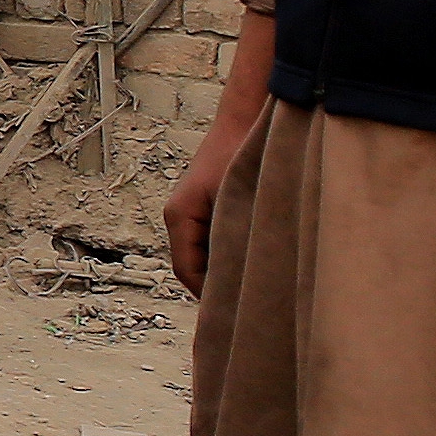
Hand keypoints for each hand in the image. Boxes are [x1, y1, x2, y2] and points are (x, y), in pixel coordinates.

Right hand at [171, 6, 279, 294]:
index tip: (235, 317)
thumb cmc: (243, 155)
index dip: (209, 298)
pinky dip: (228, 254)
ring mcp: (191, 211)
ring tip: (254, 288)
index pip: (187, 272)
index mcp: (180, 216)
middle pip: (193, 268)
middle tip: (246, 312)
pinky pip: (211, 241)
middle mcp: (179, 216)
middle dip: (217, 289)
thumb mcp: (238, 205)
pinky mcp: (205, 206)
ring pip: (203, 255)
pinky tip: (255, 260)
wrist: (247, 118)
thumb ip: (233, 243)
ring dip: (224, 270)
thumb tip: (237, 283)